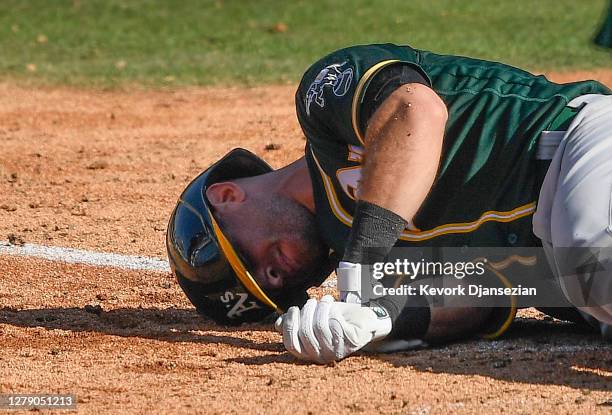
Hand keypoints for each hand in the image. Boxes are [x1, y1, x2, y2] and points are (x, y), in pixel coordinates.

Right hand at [275, 295, 391, 363]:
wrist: (363, 321)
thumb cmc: (335, 320)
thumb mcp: (313, 320)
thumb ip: (296, 323)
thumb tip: (278, 324)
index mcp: (310, 353)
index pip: (292, 345)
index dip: (289, 326)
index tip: (293, 309)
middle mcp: (323, 356)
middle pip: (306, 333)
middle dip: (307, 312)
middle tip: (312, 302)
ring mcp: (338, 350)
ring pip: (320, 326)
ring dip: (321, 308)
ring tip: (325, 301)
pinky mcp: (351, 341)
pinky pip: (335, 323)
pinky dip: (332, 309)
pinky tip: (334, 304)